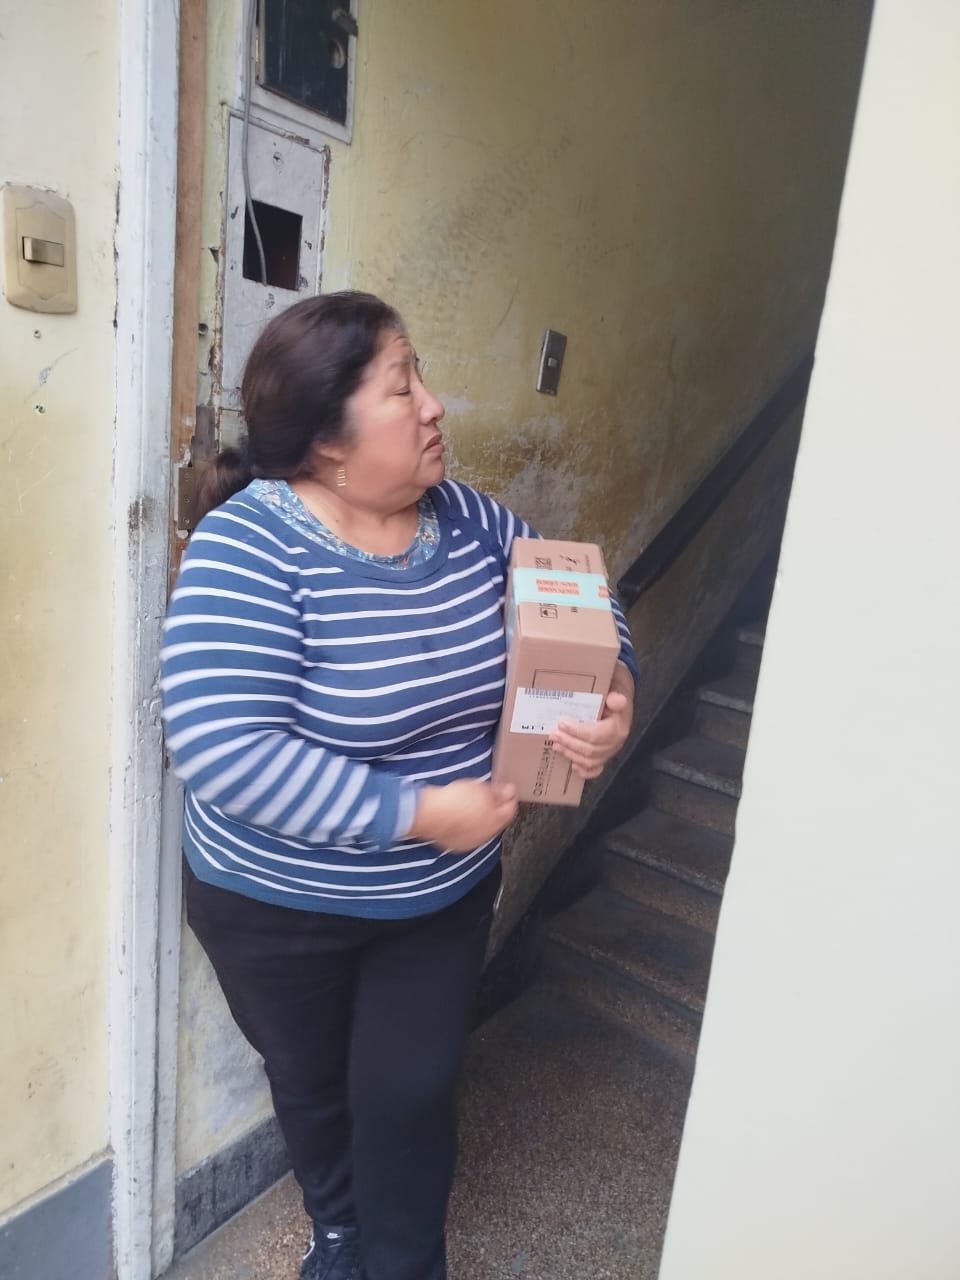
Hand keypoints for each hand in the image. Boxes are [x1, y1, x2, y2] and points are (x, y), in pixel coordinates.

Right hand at [406, 779, 518, 852]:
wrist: (431, 815)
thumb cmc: (455, 801)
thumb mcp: (482, 789)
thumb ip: (499, 792)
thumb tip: (510, 792)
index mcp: (496, 822)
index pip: (511, 810)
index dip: (510, 797)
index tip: (507, 789)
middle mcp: (485, 835)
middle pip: (496, 820)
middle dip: (495, 808)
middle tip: (488, 794)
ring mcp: (470, 842)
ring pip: (480, 828)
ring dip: (480, 817)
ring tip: (471, 802)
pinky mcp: (455, 844)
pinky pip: (466, 833)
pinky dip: (466, 824)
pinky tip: (459, 814)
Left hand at [549, 666, 634, 780]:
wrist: (618, 699)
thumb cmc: (613, 693)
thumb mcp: (616, 688)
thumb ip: (615, 695)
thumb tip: (615, 699)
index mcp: (618, 727)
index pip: (596, 735)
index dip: (577, 732)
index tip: (562, 724)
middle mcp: (615, 742)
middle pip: (590, 750)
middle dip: (569, 743)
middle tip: (553, 735)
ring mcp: (610, 751)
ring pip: (590, 761)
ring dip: (571, 754)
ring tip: (556, 745)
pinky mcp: (605, 756)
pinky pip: (596, 769)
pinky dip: (584, 771)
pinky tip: (572, 766)